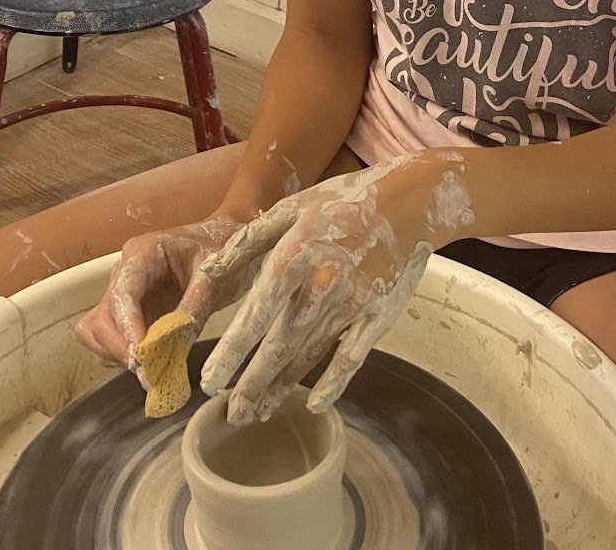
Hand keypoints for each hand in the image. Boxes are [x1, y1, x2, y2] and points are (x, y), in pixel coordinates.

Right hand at [74, 215, 247, 372]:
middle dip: (120, 348)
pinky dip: (122, 355)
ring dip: (117, 354)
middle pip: (101, 318)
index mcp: (142, 253)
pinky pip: (109, 339)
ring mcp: (123, 292)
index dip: (128, 329)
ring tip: (151, 366)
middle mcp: (124, 272)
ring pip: (96, 331)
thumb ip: (193, 309)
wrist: (222, 241)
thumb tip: (173, 347)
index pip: (122, 295)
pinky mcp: (129, 311)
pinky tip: (150, 360)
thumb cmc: (218, 249)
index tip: (141, 357)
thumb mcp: (213, 276)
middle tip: (149, 371)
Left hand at [198, 152, 473, 423]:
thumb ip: (247, 241)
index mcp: (295, 255)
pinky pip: (351, 357)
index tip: (209, 381)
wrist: (407, 202)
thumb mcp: (291, 209)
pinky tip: (315, 405)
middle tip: (231, 414)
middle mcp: (321, 284)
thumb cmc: (342, 202)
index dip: (231, 352)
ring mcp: (352, 303)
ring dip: (282, 387)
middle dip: (252, 385)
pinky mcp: (377, 315)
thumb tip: (208, 272)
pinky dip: (333, 384)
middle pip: (280, 345)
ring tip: (258, 411)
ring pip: (310, 355)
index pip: (255, 315)